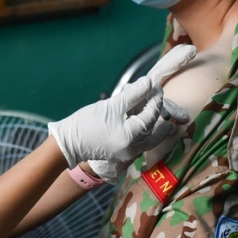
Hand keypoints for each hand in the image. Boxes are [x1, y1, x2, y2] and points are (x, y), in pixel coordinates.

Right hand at [86, 45, 196, 182]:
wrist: (68, 144)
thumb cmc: (87, 123)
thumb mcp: (111, 106)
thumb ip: (133, 95)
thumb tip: (150, 83)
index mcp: (131, 136)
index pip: (151, 115)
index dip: (155, 99)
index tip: (157, 87)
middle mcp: (133, 148)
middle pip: (155, 132)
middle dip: (162, 119)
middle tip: (169, 110)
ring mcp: (128, 154)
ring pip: (150, 141)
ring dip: (158, 131)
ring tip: (169, 125)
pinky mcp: (121, 154)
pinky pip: (140, 145)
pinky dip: (147, 136)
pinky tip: (148, 130)